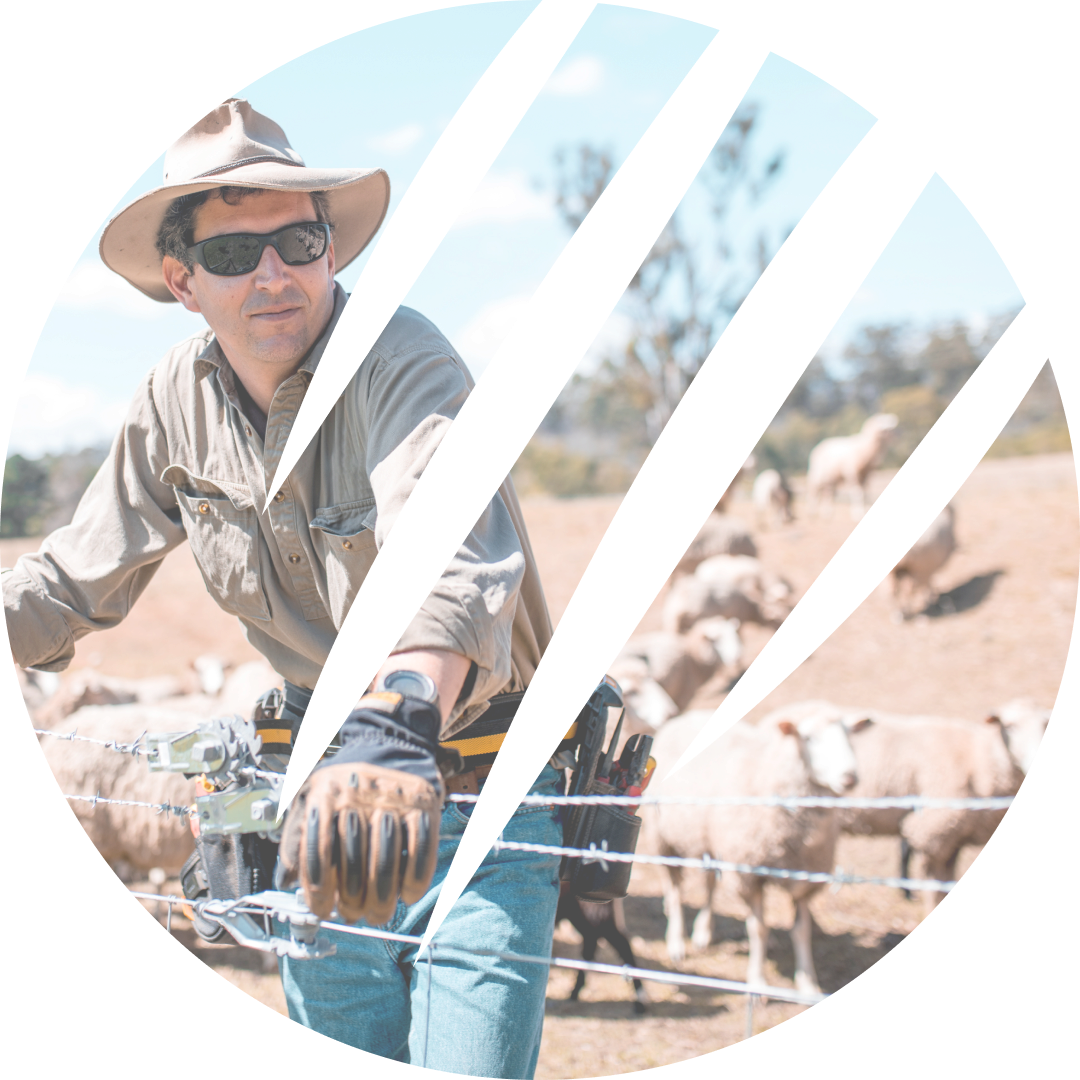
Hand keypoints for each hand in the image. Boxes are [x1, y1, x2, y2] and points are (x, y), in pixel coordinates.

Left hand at [276, 691, 448, 924]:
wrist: (391, 739)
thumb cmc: (347, 777)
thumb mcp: (311, 795)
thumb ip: (296, 836)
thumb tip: (287, 881)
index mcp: (324, 794)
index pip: (318, 853)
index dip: (319, 891)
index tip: (323, 910)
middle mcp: (356, 794)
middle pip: (353, 864)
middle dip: (353, 900)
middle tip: (354, 914)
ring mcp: (393, 798)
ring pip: (387, 861)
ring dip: (383, 898)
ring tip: (379, 912)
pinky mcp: (423, 801)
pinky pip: (421, 849)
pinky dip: (416, 878)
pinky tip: (408, 893)